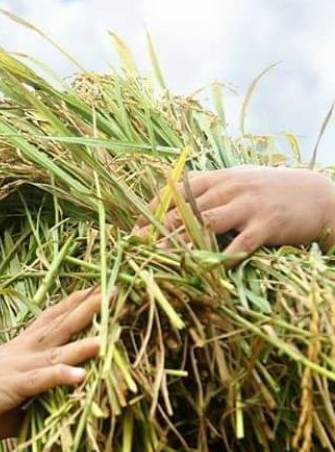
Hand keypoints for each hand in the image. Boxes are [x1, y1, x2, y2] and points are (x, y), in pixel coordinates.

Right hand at [0, 289, 101, 451]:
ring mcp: (13, 368)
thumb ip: (34, 400)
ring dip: (82, 340)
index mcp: (17, 352)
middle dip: (88, 308)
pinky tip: (82, 374)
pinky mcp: (8, 388)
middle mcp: (18, 353)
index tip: (98, 288)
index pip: (50, 321)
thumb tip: (56, 407)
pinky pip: (39, 381)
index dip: (74, 304)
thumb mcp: (8, 403)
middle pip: (58, 325)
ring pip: (54, 350)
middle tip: (116, 288)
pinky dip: (61, 376)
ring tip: (110, 331)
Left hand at [135, 165, 334, 258]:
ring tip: (158, 260)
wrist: (320, 196)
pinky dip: (221, 259)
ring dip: (179, 243)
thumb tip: (174, 195)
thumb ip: (208, 189)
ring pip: (206, 224)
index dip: (153, 210)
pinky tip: (205, 273)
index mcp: (219, 178)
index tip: (134, 231)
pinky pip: (239, 244)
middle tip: (135, 249)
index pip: (177, 191)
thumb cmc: (272, 193)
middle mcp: (230, 188)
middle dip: (157, 230)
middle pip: (185, 210)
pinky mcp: (267, 224)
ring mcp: (248, 205)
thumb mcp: (238, 182)